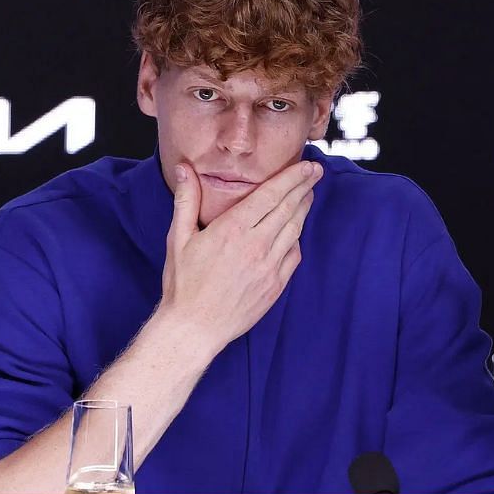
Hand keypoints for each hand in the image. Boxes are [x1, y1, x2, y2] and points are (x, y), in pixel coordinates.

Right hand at [157, 160, 321, 350]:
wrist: (195, 328)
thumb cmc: (183, 284)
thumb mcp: (178, 238)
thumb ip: (186, 200)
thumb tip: (182, 169)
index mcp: (233, 230)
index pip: (270, 194)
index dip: (292, 177)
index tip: (306, 165)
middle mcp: (256, 246)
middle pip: (288, 208)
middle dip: (304, 187)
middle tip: (315, 172)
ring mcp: (269, 267)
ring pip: (294, 230)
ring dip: (303, 209)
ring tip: (307, 195)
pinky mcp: (276, 285)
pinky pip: (293, 255)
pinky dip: (296, 239)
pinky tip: (295, 231)